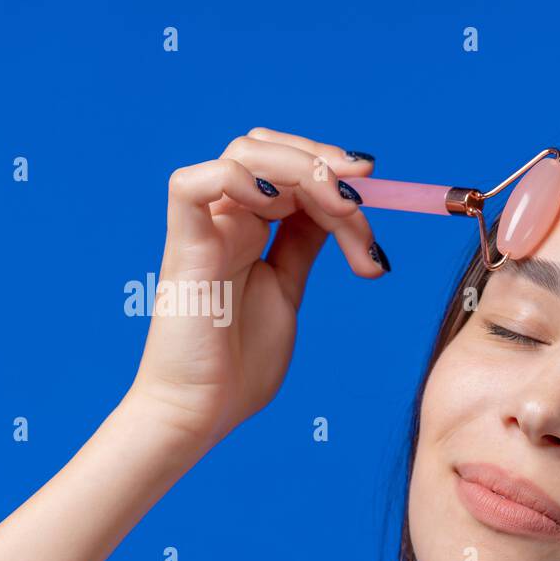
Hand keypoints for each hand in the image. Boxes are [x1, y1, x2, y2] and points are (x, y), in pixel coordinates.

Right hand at [126, 128, 388, 447]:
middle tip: (363, 200)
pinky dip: (239, 180)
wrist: (202, 411)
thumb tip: (340, 208)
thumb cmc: (240, 364)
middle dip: (325, 164)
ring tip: (343, 212)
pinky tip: (277, 208)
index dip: (334, 172)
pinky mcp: (183, 248)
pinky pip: (192, 183)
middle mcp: (225, 220)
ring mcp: (203, 230)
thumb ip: (304, 244)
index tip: (376, 194)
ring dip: (304, 171)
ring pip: (243, 154)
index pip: (291, 169)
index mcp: (249, 229)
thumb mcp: (288, 289)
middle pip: (269, 149)